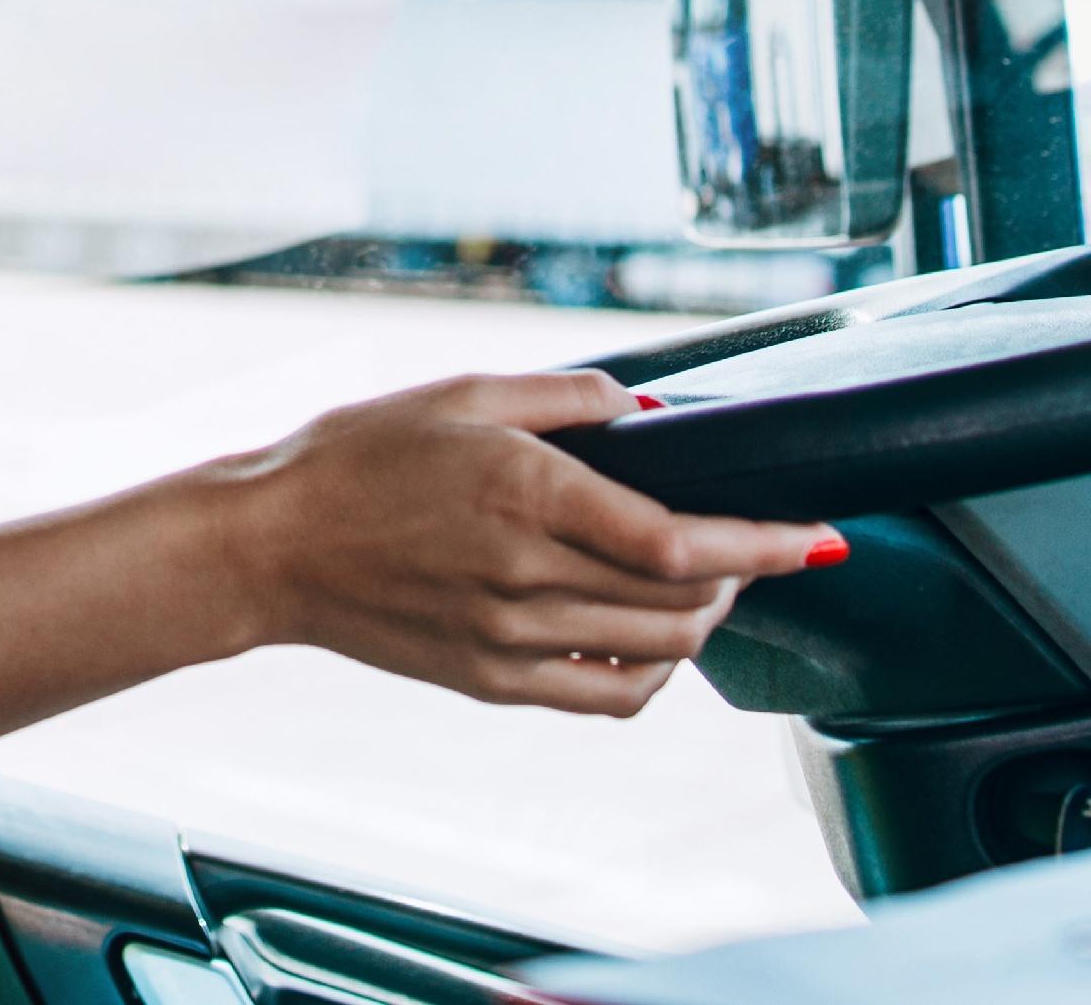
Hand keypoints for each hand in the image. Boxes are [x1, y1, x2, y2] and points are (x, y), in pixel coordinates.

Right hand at [214, 370, 836, 717]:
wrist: (272, 544)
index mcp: (525, 494)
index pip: (679, 541)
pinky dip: (651, 674)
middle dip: (741, 577)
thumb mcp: (461, 392)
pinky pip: (604, 698)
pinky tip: (649, 638)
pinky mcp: (491, 682)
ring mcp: (508, 641)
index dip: (763, 544)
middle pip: (681, 604)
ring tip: (706, 586)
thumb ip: (565, 397)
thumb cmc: (359, 456)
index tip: (817, 537)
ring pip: (653, 656)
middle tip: (752, 544)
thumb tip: (647, 413)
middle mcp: (525, 576)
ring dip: (702, 623)